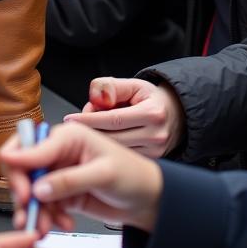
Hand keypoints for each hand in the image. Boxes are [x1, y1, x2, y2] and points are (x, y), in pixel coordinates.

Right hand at [0, 121, 163, 233]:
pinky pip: (42, 207)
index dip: (19, 167)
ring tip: (45, 227)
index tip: (21, 190)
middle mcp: (57, 153)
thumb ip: (69, 180)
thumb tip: (38, 187)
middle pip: (22, 169)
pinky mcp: (60, 194)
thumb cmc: (133, 175)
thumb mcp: (103, 174)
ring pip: (30, 192)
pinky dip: (47, 218)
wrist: (147, 199)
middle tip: (29, 211)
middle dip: (22, 193)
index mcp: (66, 137)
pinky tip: (62, 224)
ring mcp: (57, 174)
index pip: (28, 145)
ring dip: (34, 212)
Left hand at [63, 78, 184, 157]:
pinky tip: (100, 142)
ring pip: (116, 150)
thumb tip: (95, 98)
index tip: (70, 120)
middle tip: (75, 125)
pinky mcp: (152, 162)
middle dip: (90, 131)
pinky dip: (107, 150)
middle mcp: (156, 135)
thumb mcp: (132, 85)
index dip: (89, 120)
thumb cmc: (149, 99)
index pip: (113, 119)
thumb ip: (111, 86)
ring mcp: (155, 152)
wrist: (176, 115)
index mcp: (152, 113)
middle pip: (113, 138)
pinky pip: (122, 157)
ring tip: (91, 129)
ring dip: (98, 141)